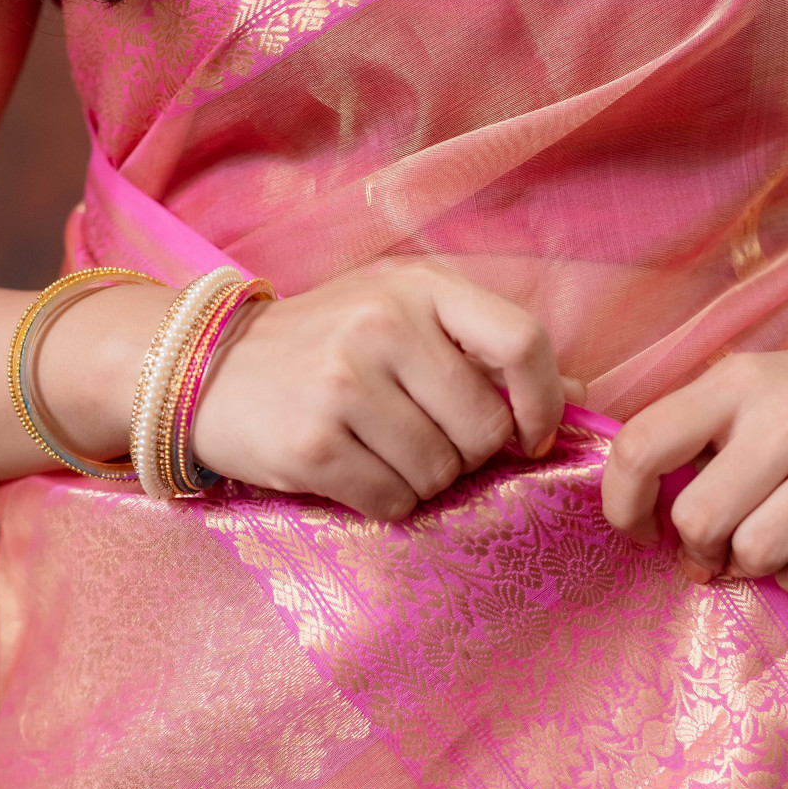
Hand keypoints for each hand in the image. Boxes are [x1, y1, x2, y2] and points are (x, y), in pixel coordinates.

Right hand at [188, 264, 572, 519]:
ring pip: (440, 473)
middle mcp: (382, 327)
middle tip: (424, 441)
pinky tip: (351, 472)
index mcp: (418, 287)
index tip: (530, 434)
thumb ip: (481, 348)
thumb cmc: (323, 346)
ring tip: (378, 451)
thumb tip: (580, 396)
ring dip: (421, 481)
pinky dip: (382, 501)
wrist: (207, 369)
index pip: (523, 342)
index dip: (543, 401)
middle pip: (484, 428)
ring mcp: (343, 385)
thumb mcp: (401, 317)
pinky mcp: (312, 445)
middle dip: (467, 453)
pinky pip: (392, 501)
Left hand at [600, 317, 787, 593]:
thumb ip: (694, 440)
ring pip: (758, 554)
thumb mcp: (755, 393)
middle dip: (702, 550)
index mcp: (741, 380)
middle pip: (700, 520)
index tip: (641, 529)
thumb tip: (636, 521)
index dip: (622, 505)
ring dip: (758, 569)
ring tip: (778, 545)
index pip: (642, 447)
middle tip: (722, 548)